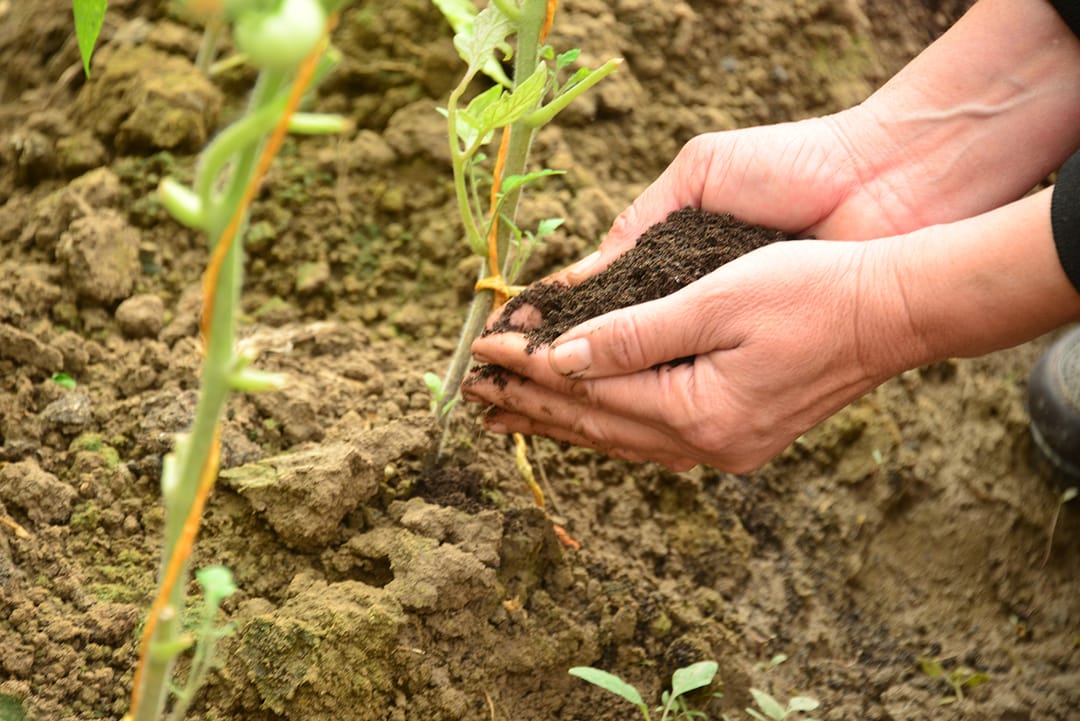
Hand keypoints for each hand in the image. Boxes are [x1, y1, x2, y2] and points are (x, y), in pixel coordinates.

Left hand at [465, 237, 918, 471]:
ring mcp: (726, 449)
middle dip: (531, 406)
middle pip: (597, 426)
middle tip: (473, 396)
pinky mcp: (740, 436)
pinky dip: (610, 425)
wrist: (895, 310)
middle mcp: (708, 447)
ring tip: (510, 415)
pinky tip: (586, 421)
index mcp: (698, 413)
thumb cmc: (810, 291)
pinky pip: (653, 438)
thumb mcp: (714, 300)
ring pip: (622, 438)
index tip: (482, 348)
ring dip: (563, 422)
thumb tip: (562, 361)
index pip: (588, 390)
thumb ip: (634, 335)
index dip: (529, 367)